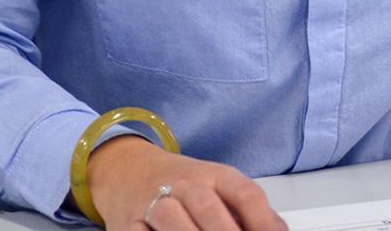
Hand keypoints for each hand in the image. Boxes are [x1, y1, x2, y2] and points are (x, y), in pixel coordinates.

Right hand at [85, 135, 288, 230]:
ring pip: (170, 217)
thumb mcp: (219, 188)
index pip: (244, 193)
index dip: (262, 220)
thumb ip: (247, 211)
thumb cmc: (184, 186)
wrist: (128, 170)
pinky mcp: (128, 222)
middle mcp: (185, 184)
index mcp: (215, 175)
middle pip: (207, 205)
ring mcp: (154, 201)